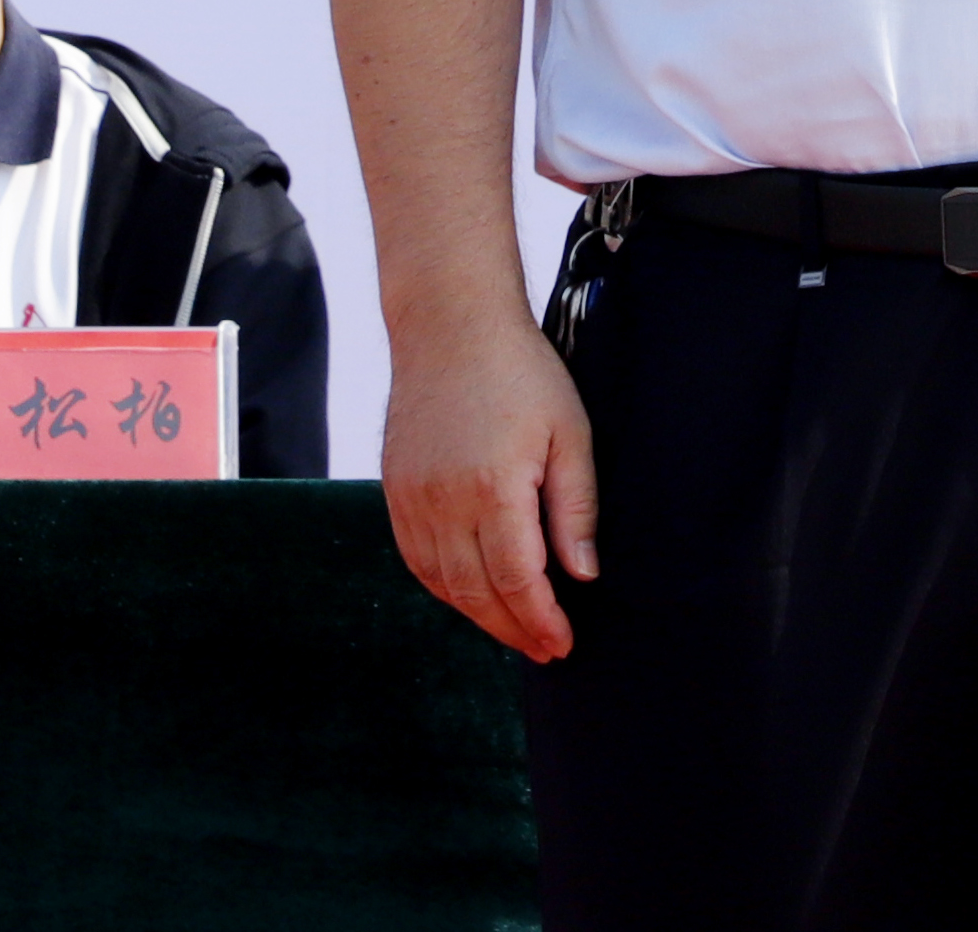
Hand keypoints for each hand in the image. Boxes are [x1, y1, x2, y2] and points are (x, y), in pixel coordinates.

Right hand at [380, 312, 600, 659]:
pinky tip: (472, 595)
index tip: (563, 645)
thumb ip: (575, 509)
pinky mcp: (394, 490)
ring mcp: (413, 498)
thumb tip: (583, 576)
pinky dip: (445, 588)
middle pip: (478, 592)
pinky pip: (417, 560)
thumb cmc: (522, 372)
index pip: (517, 581)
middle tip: (545, 650)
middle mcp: (444, 502)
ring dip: (479, 616)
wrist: (450, 326)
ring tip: (515, 631)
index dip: (540, 620)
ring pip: (443, 584)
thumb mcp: (569, 433)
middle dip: (514, 630)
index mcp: (493, 488)